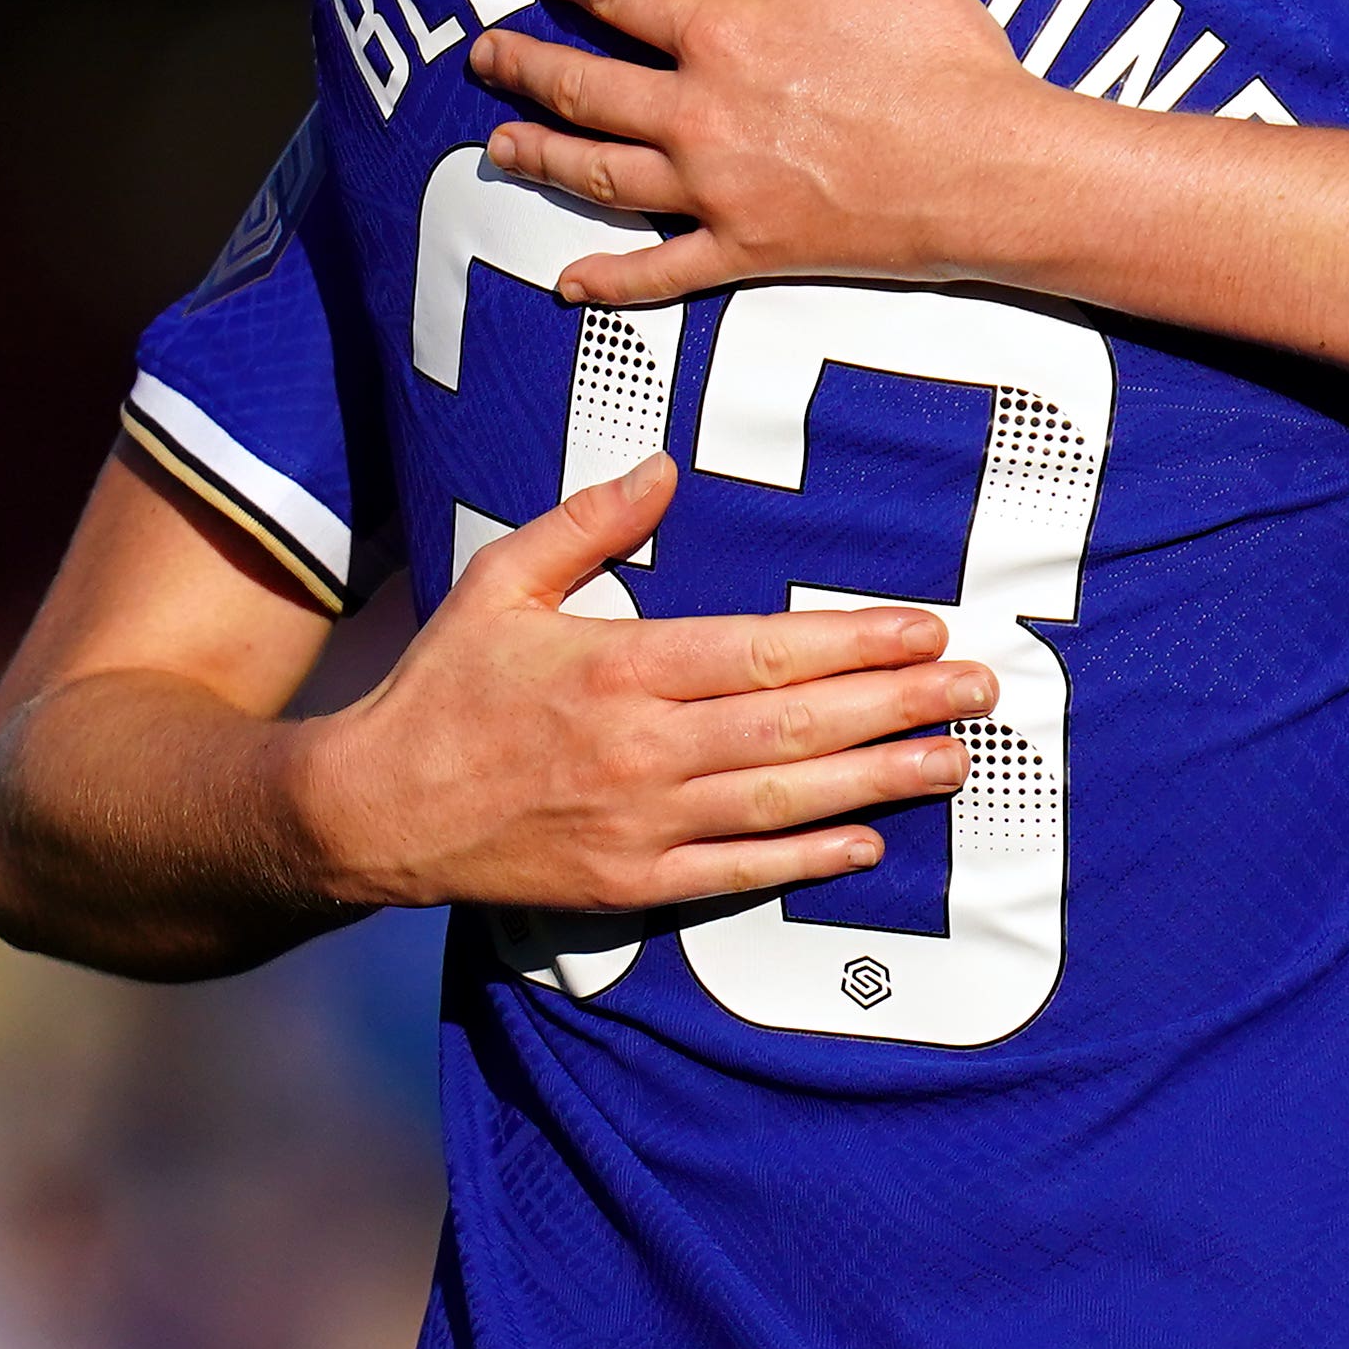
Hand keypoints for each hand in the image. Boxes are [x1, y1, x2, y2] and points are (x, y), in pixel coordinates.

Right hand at [287, 453, 994, 911]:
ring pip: (783, 803)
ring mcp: (638, 823)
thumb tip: (664, 465)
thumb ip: (589, 523)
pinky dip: (807, 861)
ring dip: (877, 782)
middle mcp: (640, 748)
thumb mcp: (500, 581)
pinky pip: (736, 874)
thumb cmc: (442, 687)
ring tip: (954, 762)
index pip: (762, 653)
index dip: (852, 642)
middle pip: (795, 728)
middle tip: (978, 690)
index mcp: (618, 667)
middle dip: (897, 707)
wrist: (370, 811)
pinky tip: (868, 842)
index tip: (923, 628)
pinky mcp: (627, 883)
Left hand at [468, 0, 1060, 306]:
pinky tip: (569, 281)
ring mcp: (718, 190)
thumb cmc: (951, 60)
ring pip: (600, 175)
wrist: (995, 171)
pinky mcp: (747, 250)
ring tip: (500, 142)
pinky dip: (609, 280)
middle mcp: (704, 115)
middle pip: (586, 86)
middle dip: (524, 65)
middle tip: (483, 53)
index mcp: (731, 36)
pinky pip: (661, 272)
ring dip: (540, 154)